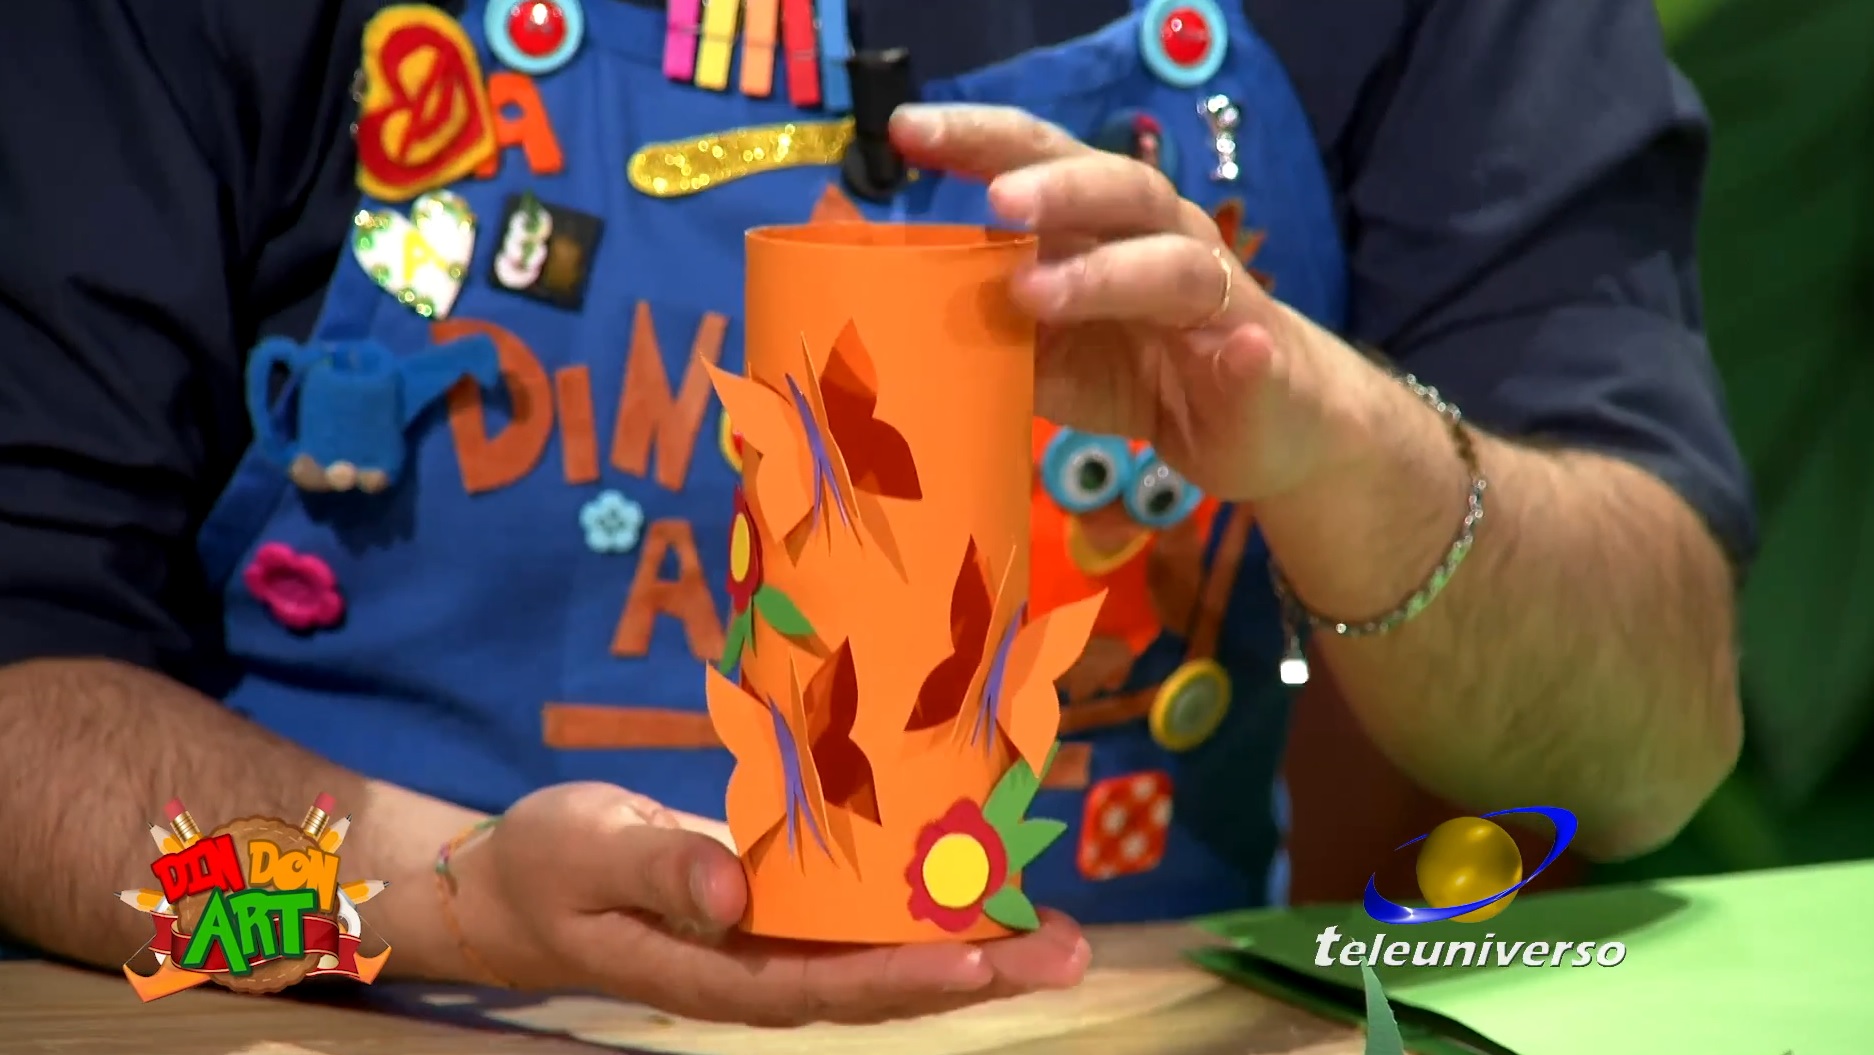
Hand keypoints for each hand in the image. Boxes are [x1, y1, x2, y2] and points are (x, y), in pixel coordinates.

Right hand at [449, 783, 1089, 1025]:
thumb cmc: (545, 865)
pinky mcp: (785, 909)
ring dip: (975, 943)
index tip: (982, 957)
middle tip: (1070, 951)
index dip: (906, 976)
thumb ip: (658, 868)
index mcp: (714, 973)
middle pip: (882, 984)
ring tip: (1063, 931)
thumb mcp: (584, 852)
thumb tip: (735, 897)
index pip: (825, 986)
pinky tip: (985, 880)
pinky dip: (927, 901)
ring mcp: (777, 943)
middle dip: (978, 969)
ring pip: (887, 955)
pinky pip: (866, 915)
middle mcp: (761, 970)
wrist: (520, 880)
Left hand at [889, 103, 1383, 502]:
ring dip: (1106, 272)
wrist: (1262, 424)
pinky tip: (1232, 350)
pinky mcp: (1256, 359)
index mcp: (1100, 224)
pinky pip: (1250, 348)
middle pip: (1115, 185)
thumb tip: (885, 308)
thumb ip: (986, 326)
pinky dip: (1240, 349)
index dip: (978, 139)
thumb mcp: (1050, 354)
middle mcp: (1161, 238)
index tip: (908, 132)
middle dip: (1054, 184)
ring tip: (1039, 293)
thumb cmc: (1145, 371)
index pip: (1037, 161)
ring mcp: (1215, 295)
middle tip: (995, 202)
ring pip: (1171, 263)